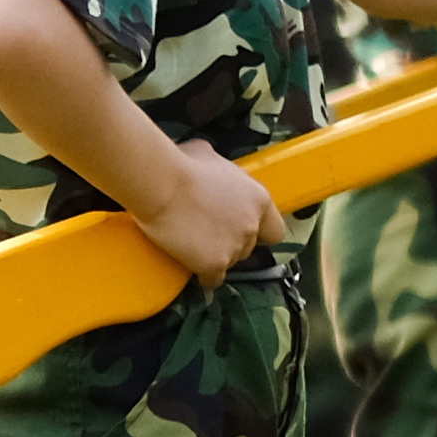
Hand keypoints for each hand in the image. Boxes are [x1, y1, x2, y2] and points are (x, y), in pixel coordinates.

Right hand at [131, 139, 287, 281]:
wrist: (162, 185)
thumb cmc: (182, 165)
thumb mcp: (210, 157)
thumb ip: (220, 171)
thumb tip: (208, 168)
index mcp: (258, 198)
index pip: (274, 229)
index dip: (259, 231)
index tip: (243, 229)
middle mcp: (252, 225)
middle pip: (249, 247)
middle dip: (232, 243)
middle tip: (209, 234)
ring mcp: (235, 247)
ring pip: (231, 263)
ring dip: (216, 257)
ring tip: (194, 247)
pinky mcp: (214, 264)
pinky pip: (213, 279)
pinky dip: (204, 276)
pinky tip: (192, 268)